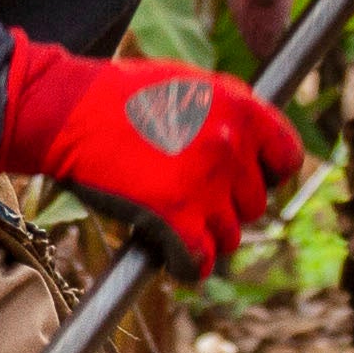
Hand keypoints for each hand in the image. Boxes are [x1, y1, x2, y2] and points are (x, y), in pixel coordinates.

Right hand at [0, 34, 302, 281]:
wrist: (67, 111)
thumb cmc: (116, 96)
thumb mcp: (187, 86)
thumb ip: (225, 115)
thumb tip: (247, 149)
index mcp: (241, 108)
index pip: (286, 158)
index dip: (265, 175)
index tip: (241, 180)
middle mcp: (231, 145)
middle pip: (254, 204)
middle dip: (226, 208)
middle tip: (192, 201)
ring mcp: (205, 183)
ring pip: (229, 236)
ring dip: (205, 236)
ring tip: (175, 223)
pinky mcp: (175, 216)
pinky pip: (199, 261)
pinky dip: (188, 266)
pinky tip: (171, 256)